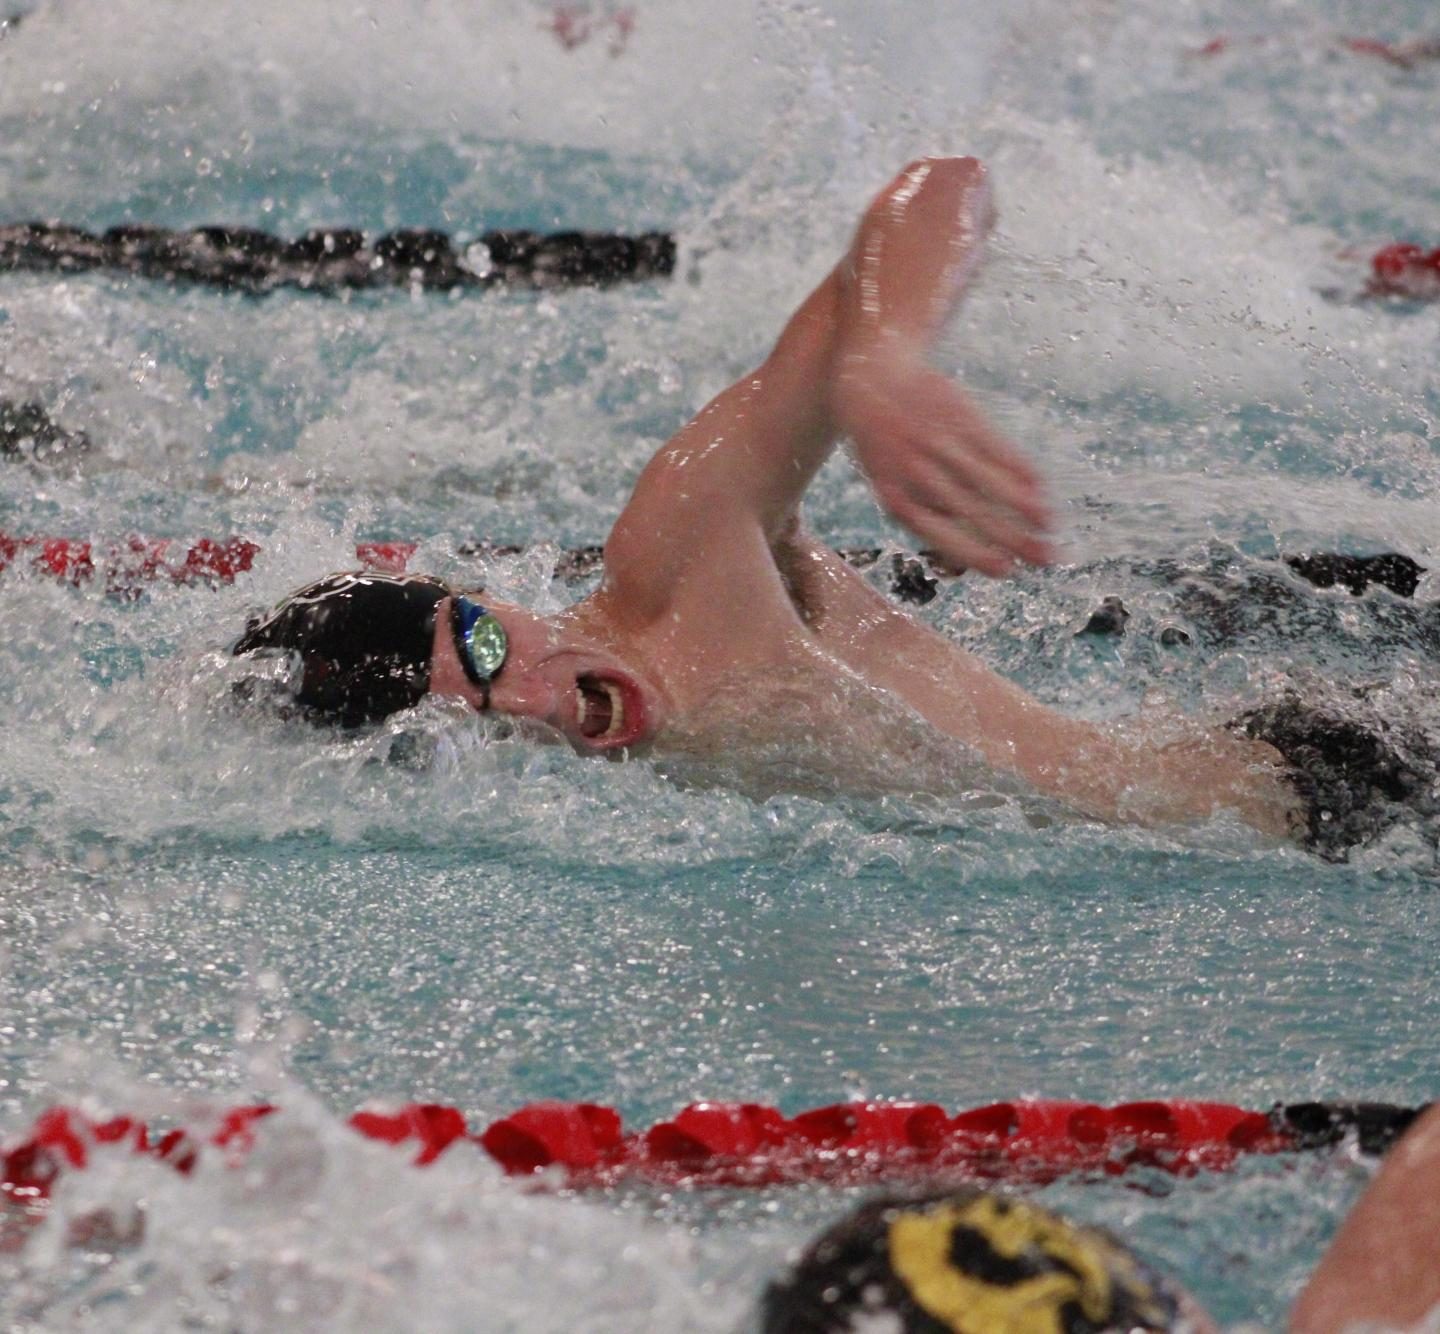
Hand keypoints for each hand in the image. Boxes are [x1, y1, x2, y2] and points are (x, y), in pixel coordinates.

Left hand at [834, 347, 1053, 576]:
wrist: (871, 378)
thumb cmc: (886, 448)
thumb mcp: (888, 484)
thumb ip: (921, 516)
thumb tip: (962, 564)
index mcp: (895, 495)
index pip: (938, 533)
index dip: (975, 552)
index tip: (1006, 571)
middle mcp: (916, 470)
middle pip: (970, 510)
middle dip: (1012, 537)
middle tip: (1045, 557)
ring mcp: (937, 440)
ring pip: (985, 479)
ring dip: (1022, 503)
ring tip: (1050, 525)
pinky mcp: (957, 414)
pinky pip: (993, 446)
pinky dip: (1018, 468)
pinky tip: (1040, 486)